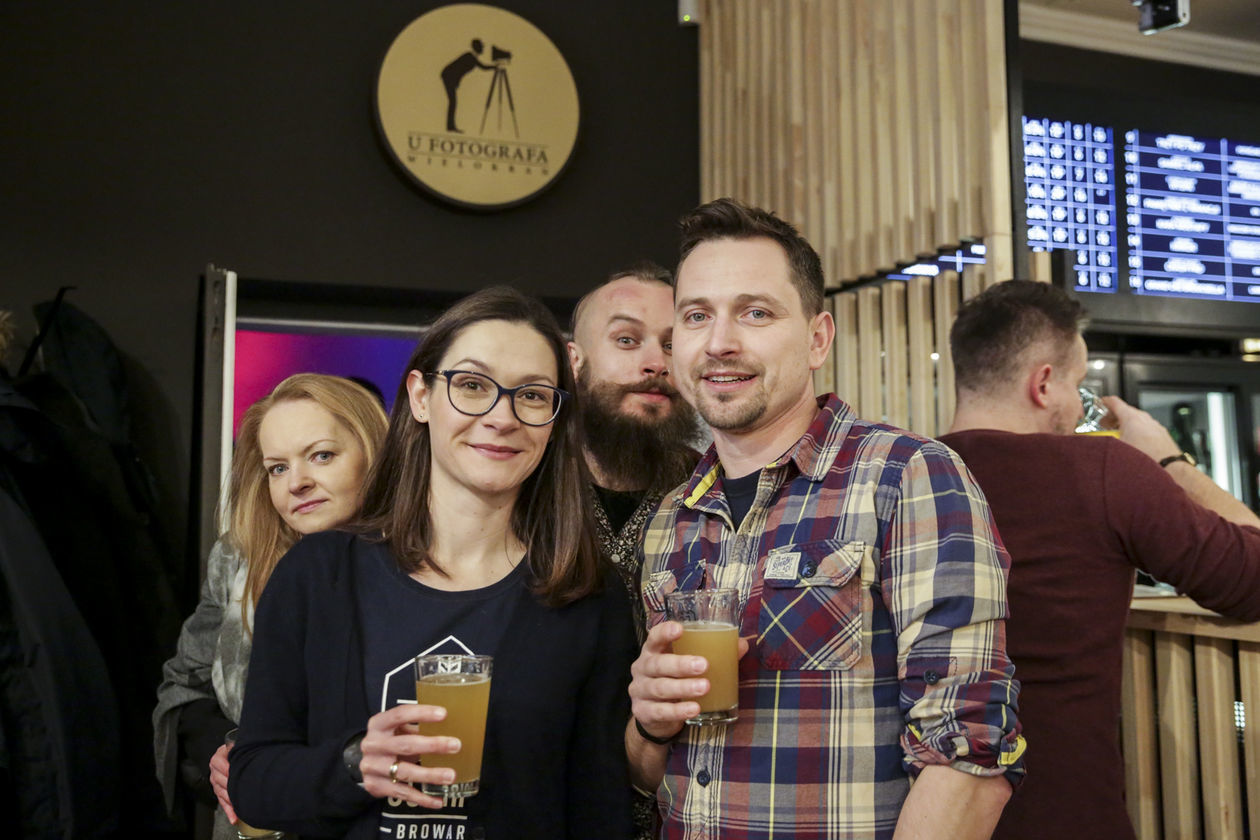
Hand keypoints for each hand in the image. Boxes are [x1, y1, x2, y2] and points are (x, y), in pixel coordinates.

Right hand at [209, 743, 235, 823]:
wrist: (232, 755)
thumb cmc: (236, 750)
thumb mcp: (235, 745)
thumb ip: (237, 746)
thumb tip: (241, 746)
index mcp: (217, 758)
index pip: (218, 763)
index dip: (226, 768)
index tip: (232, 772)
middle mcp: (214, 771)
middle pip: (220, 780)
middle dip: (229, 786)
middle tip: (239, 790)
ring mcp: (216, 783)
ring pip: (222, 794)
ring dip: (230, 801)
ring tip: (238, 806)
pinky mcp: (220, 793)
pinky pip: (223, 803)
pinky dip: (229, 811)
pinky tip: (234, 818)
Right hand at [359, 703, 462, 808]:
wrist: (366, 762)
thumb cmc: (390, 741)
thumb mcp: (398, 729)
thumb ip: (418, 727)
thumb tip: (453, 726)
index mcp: (378, 724)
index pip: (400, 714)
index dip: (422, 713)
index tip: (444, 714)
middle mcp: (372, 744)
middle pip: (405, 744)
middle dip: (433, 745)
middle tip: (455, 746)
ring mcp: (372, 766)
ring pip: (404, 771)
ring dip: (430, 774)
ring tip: (450, 775)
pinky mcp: (375, 786)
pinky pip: (402, 792)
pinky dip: (422, 797)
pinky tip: (438, 800)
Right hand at [628, 621, 749, 742]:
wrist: (654, 715)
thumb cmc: (673, 679)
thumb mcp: (688, 664)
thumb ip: (713, 653)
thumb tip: (741, 645)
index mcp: (653, 651)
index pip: (654, 637)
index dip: (664, 632)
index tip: (680, 629)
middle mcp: (643, 668)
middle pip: (658, 664)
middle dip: (681, 665)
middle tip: (703, 665)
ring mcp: (640, 691)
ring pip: (660, 688)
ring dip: (683, 688)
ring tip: (704, 687)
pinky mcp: (643, 712)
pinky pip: (661, 711)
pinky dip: (678, 710)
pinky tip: (694, 709)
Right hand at [1100, 396, 1179, 462]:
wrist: (1170, 470)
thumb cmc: (1146, 460)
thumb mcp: (1114, 450)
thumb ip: (1100, 442)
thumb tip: (1090, 442)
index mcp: (1131, 418)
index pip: (1114, 402)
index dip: (1104, 402)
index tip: (1099, 404)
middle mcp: (1145, 419)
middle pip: (1126, 411)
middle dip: (1113, 417)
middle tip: (1104, 425)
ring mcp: (1155, 427)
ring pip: (1137, 421)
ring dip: (1126, 426)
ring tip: (1119, 437)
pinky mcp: (1163, 436)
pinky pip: (1147, 430)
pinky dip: (1138, 433)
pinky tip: (1135, 446)